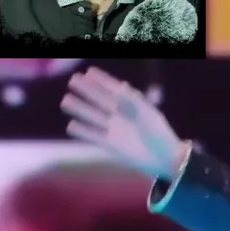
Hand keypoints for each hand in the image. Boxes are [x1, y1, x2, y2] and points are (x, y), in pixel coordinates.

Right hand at [61, 67, 187, 179]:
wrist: (164, 159)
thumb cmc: (160, 134)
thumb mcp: (148, 115)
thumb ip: (134, 101)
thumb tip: (121, 86)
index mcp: (132, 106)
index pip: (114, 89)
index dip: (102, 80)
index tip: (89, 71)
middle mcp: (121, 116)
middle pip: (100, 100)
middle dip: (87, 90)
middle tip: (72, 80)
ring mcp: (114, 130)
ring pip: (93, 116)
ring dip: (80, 108)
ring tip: (65, 100)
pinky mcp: (110, 145)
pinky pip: (92, 136)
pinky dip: (82, 131)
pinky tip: (70, 126)